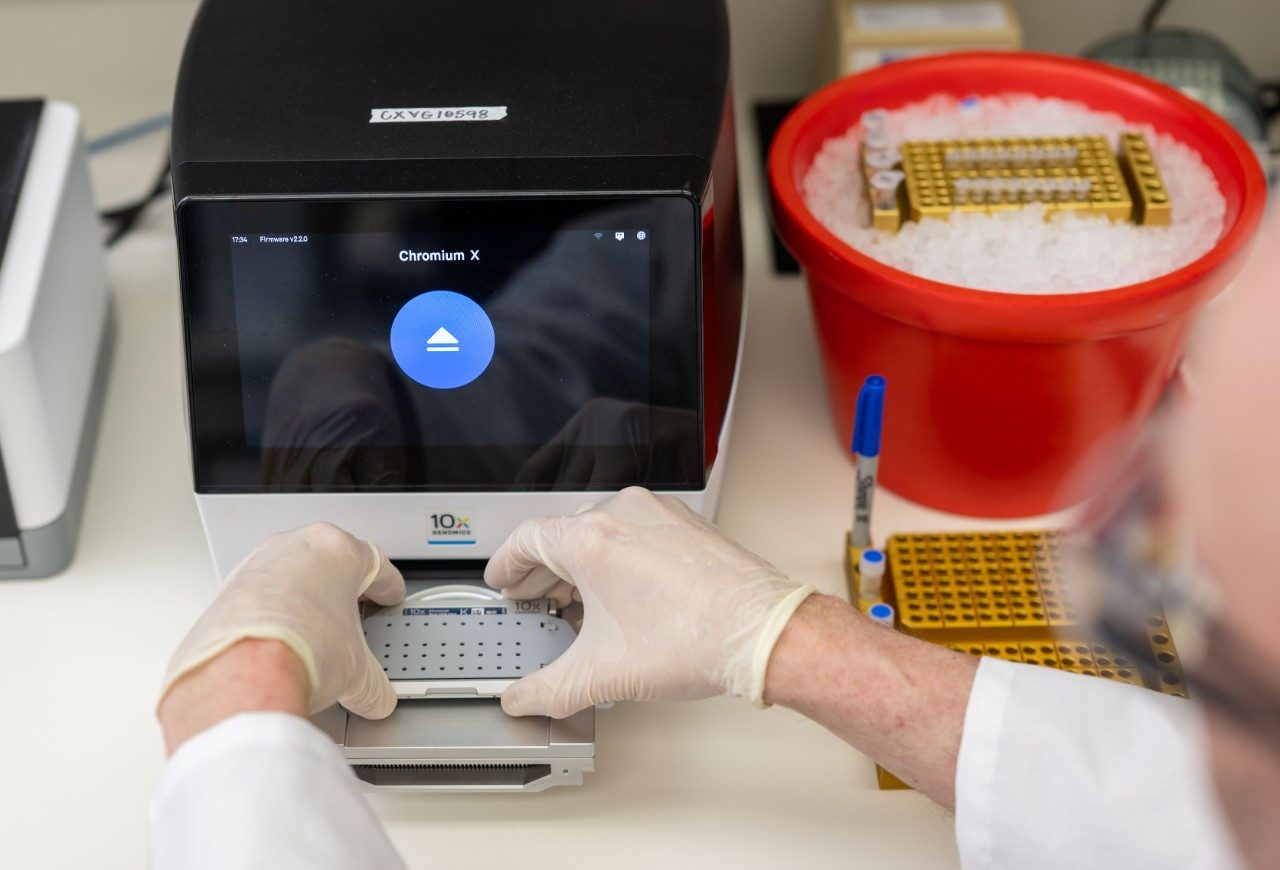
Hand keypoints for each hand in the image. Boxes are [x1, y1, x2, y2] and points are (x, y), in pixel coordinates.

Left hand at [159, 523, 405, 722]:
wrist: (241, 673)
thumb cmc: (298, 649)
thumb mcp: (357, 671)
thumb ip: (372, 682)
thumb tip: (374, 697)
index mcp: (336, 550)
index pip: (375, 565)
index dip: (387, 586)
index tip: (389, 595)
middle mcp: (294, 547)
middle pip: (329, 565)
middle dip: (342, 592)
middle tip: (353, 618)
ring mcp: (256, 566)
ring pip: (291, 577)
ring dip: (304, 602)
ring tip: (313, 637)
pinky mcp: (227, 591)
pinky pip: (260, 597)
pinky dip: (273, 617)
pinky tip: (280, 645)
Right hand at [484, 487, 815, 717]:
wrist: (763, 633)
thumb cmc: (697, 638)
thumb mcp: (603, 675)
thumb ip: (547, 691)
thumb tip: (523, 700)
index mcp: (592, 540)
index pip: (527, 539)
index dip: (506, 564)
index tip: (501, 580)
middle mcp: (624, 515)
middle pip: (562, 534)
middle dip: (543, 570)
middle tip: (534, 599)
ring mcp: (659, 515)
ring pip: (602, 529)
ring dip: (582, 562)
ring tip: (580, 602)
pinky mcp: (687, 525)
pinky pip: (637, 531)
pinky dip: (619, 555)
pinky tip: (625, 593)